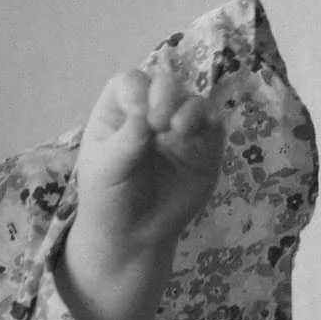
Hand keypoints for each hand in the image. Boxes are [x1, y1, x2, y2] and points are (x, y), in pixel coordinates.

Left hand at [59, 60, 224, 319]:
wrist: (133, 236)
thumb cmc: (109, 199)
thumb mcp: (106, 169)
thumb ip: (127, 140)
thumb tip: (149, 115)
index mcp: (119, 112)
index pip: (131, 82)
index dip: (138, 90)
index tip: (139, 115)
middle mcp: (152, 113)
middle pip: (165, 84)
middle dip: (165, 96)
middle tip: (159, 123)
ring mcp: (179, 129)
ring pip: (193, 101)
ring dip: (188, 110)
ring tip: (176, 131)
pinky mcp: (204, 148)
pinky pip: (214, 125)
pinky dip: (209, 124)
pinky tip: (194, 137)